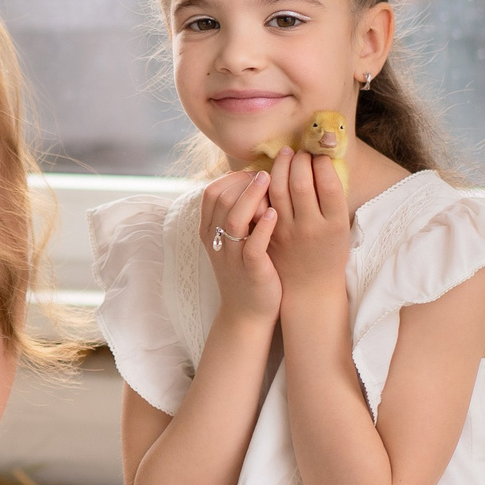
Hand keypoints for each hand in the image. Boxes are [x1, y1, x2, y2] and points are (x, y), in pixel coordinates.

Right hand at [200, 168, 280, 327]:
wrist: (247, 313)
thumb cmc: (247, 270)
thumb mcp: (235, 241)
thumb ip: (238, 214)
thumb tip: (255, 180)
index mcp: (210, 232)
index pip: (211, 193)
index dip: (232, 177)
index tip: (254, 173)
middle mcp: (216, 241)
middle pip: (221, 199)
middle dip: (243, 181)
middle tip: (266, 172)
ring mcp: (231, 255)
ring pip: (233, 218)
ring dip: (251, 196)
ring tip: (269, 181)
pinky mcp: (250, 269)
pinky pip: (252, 244)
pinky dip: (262, 226)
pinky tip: (274, 213)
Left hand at [266, 147, 350, 304]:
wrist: (309, 289)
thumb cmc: (328, 253)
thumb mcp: (339, 228)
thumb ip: (331, 199)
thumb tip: (322, 160)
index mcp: (335, 224)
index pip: (329, 184)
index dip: (322, 163)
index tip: (319, 155)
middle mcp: (311, 227)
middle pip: (302, 183)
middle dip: (300, 160)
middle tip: (300, 151)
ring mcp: (288, 232)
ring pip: (279, 189)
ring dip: (281, 166)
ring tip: (285, 155)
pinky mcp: (270, 235)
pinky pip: (263, 202)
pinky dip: (265, 184)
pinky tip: (269, 174)